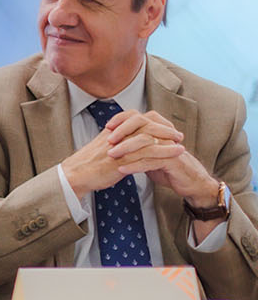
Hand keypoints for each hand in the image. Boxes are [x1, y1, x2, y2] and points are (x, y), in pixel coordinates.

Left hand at [99, 109, 218, 204]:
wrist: (191, 182)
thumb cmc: (169, 168)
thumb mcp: (150, 155)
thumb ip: (137, 147)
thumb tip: (117, 142)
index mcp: (158, 131)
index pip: (139, 117)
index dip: (123, 119)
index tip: (107, 126)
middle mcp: (164, 136)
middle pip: (142, 124)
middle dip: (123, 131)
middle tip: (108, 140)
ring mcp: (169, 147)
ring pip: (145, 142)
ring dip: (126, 148)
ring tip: (111, 155)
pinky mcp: (173, 161)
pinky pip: (151, 161)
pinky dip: (135, 165)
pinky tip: (122, 169)